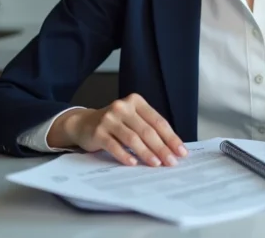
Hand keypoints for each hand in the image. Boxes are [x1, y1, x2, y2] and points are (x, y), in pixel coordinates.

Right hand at [48, 93, 187, 166]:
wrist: (83, 123)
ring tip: (156, 164)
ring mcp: (109, 119)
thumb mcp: (132, 119)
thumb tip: (171, 149)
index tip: (181, 151)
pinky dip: (124, 155)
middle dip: (162, 148)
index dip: (171, 137)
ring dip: (146, 153)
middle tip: (171, 161)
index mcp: (136, 101)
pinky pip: (114, 145)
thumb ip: (148, 128)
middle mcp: (123, 107)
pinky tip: (133, 163)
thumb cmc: (115, 124)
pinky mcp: (98, 132)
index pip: (158, 121)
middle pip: (147, 130)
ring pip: (132, 138)